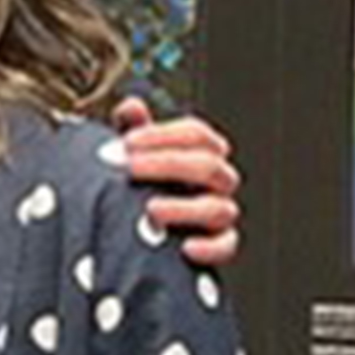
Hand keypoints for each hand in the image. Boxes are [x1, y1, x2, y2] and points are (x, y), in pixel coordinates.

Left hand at [112, 96, 241, 265]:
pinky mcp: (217, 244)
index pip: (197, 134)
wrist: (134, 229)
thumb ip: (134, 129)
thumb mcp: (134, 155)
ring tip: (149, 208)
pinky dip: (210, 247)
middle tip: (131, 168)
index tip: (128, 142)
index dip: (164, 134)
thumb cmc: (139, 183)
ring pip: (220, 208)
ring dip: (184, 208)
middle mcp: (215, 182)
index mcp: (199, 153)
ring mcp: (218, 213)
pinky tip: (184, 247)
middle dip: (169, 164)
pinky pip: (226, 246)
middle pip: (209, 165)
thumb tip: (132, 106)